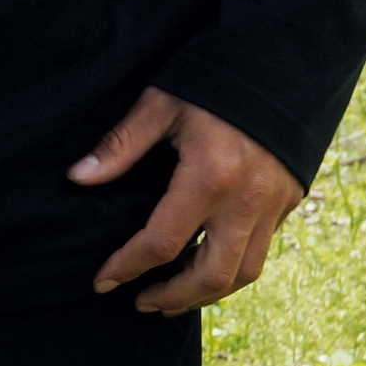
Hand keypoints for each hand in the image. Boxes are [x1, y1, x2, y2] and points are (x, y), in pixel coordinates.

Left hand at [70, 88, 303, 314]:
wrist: (277, 63)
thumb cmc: (210, 79)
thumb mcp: (161, 103)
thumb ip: (121, 144)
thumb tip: (78, 177)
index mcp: (210, 176)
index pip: (163, 242)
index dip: (128, 266)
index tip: (102, 281)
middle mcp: (245, 201)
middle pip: (210, 277)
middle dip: (173, 298)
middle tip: (141, 302)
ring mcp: (272, 206)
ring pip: (243, 274)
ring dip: (206, 293)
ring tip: (173, 296)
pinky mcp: (287, 202)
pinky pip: (260, 253)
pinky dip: (232, 269)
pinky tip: (208, 265)